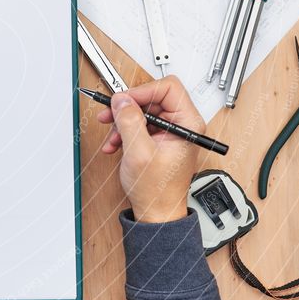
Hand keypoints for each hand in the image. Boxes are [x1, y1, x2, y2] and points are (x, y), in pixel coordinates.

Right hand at [96, 76, 204, 222]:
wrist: (156, 211)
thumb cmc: (158, 190)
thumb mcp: (139, 152)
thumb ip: (130, 122)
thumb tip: (121, 100)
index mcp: (188, 123)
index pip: (168, 88)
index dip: (142, 91)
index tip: (123, 101)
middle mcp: (181, 124)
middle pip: (151, 98)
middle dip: (127, 108)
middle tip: (110, 115)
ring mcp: (170, 131)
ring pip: (141, 111)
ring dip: (122, 122)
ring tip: (113, 138)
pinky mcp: (158, 138)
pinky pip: (138, 124)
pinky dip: (123, 132)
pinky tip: (115, 144)